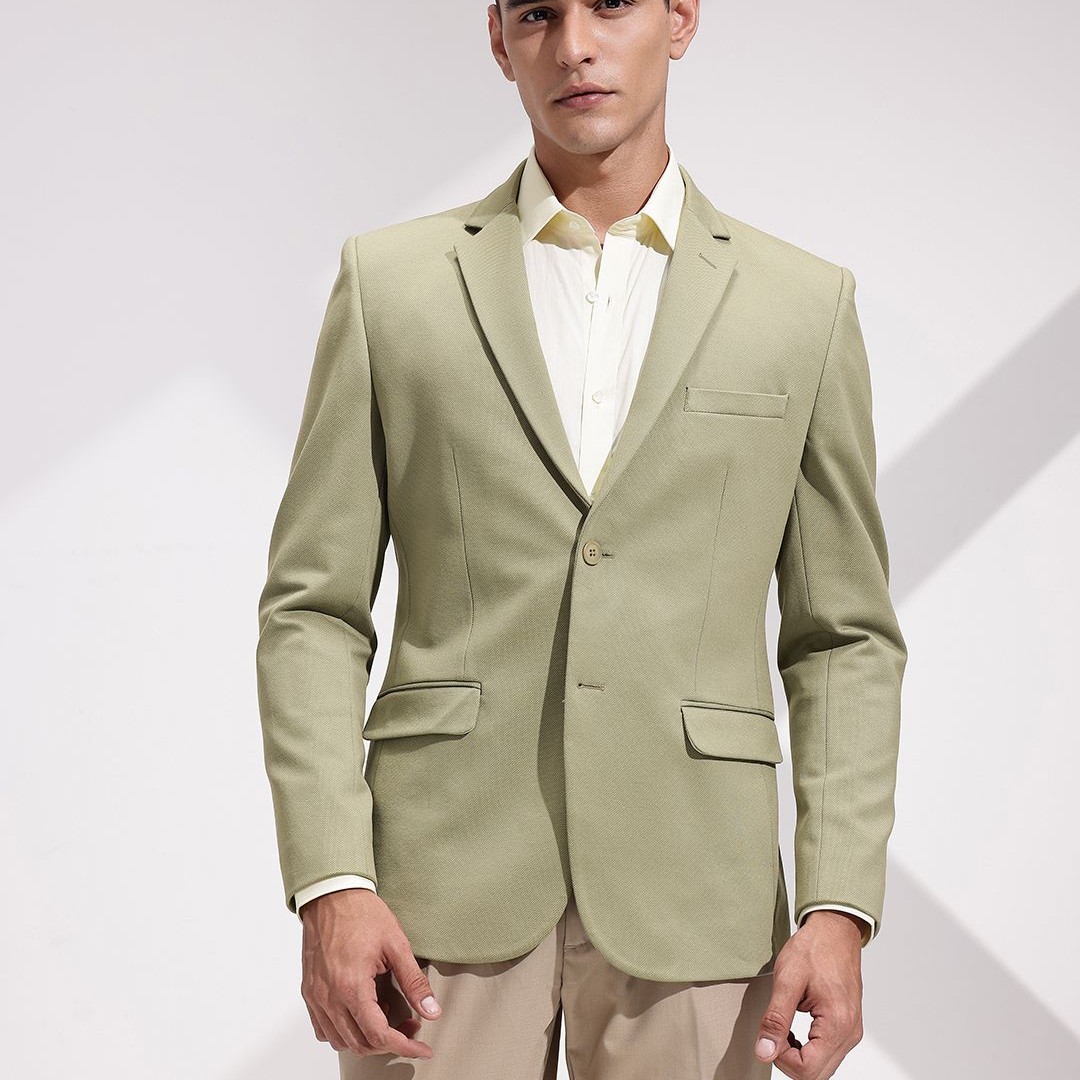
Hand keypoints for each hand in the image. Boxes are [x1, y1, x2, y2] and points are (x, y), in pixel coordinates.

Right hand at [299, 888, 441, 1058]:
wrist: (331, 894)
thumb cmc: (361, 913)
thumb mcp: (396, 944)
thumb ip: (414, 981)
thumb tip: (432, 1010)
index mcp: (351, 986)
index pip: (379, 1035)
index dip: (404, 1046)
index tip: (421, 1048)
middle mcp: (329, 997)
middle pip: (360, 1044)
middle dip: (390, 1043)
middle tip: (410, 1028)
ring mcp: (316, 996)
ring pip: (340, 1041)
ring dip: (366, 1040)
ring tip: (386, 1019)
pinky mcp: (309, 991)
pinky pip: (323, 1029)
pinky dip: (344, 1032)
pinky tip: (361, 1015)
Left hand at [753, 910, 865, 1078]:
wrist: (834, 930)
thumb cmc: (814, 948)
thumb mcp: (787, 979)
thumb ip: (775, 1019)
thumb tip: (764, 1051)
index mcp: (837, 1024)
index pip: (807, 1070)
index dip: (781, 1058)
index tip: (770, 1034)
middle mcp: (849, 1033)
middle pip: (816, 1074)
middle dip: (788, 1059)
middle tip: (774, 1031)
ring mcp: (851, 1031)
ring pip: (821, 1067)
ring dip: (797, 1055)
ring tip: (783, 1026)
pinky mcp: (847, 1027)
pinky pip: (826, 1053)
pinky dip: (807, 1048)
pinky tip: (794, 1029)